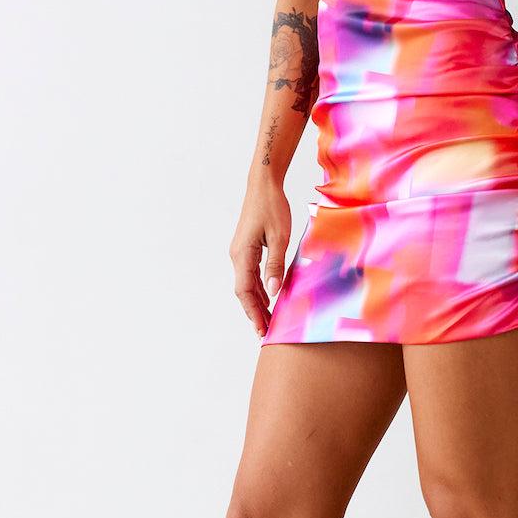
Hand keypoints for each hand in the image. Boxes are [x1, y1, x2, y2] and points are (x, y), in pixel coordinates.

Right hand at [229, 179, 291, 337]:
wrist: (263, 185)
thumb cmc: (272, 207)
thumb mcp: (279, 236)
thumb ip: (275, 264)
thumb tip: (274, 290)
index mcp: (242, 254)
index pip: (245, 291)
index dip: (253, 312)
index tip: (260, 329)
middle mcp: (237, 255)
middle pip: (244, 291)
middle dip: (254, 312)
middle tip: (265, 332)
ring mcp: (240, 252)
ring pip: (246, 283)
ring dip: (256, 302)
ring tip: (267, 320)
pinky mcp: (247, 247)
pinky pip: (250, 273)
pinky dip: (258, 288)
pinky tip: (268, 296)